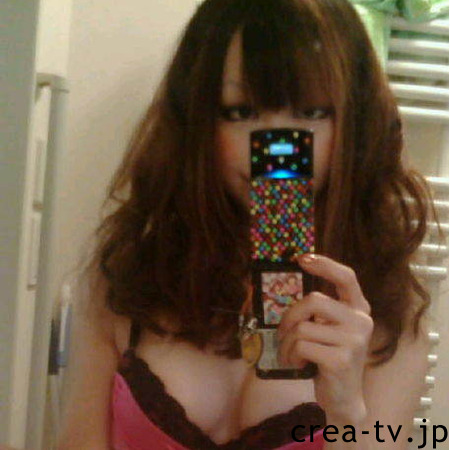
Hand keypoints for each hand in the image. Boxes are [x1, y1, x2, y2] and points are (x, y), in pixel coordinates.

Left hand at [277, 253, 373, 423]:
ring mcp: (353, 341)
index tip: (302, 258)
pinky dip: (290, 355)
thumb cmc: (330, 358)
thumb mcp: (329, 330)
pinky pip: (301, 346)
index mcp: (358, 309)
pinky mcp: (341, 360)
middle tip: (283, 333)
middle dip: (289, 316)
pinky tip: (297, 364)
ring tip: (291, 354)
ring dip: (286, 342)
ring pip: (302, 327)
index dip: (325, 264)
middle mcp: (361, 321)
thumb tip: (286, 288)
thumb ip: (319, 311)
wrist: (344, 398)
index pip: (347, 277)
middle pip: (313, 300)